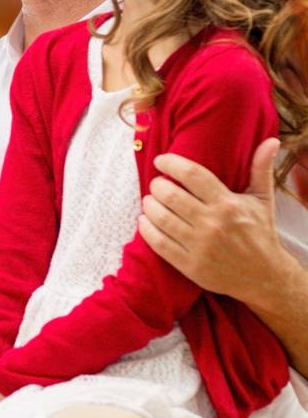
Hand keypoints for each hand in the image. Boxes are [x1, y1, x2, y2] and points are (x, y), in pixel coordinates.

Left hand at [140, 140, 293, 301]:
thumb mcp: (262, 200)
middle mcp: (213, 224)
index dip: (171, 163)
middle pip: (170, 195)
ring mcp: (200, 246)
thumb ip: (260, 169)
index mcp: (228, 204)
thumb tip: (270, 140)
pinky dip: (146, 228)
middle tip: (157, 184)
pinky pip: (157, 243)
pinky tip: (145, 220)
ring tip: (151, 200)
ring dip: (148, 204)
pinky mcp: (190, 265)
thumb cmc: (260, 233)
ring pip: (160, 217)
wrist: (265, 277)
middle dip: (157, 185)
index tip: (160, 161)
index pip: (192, 175)